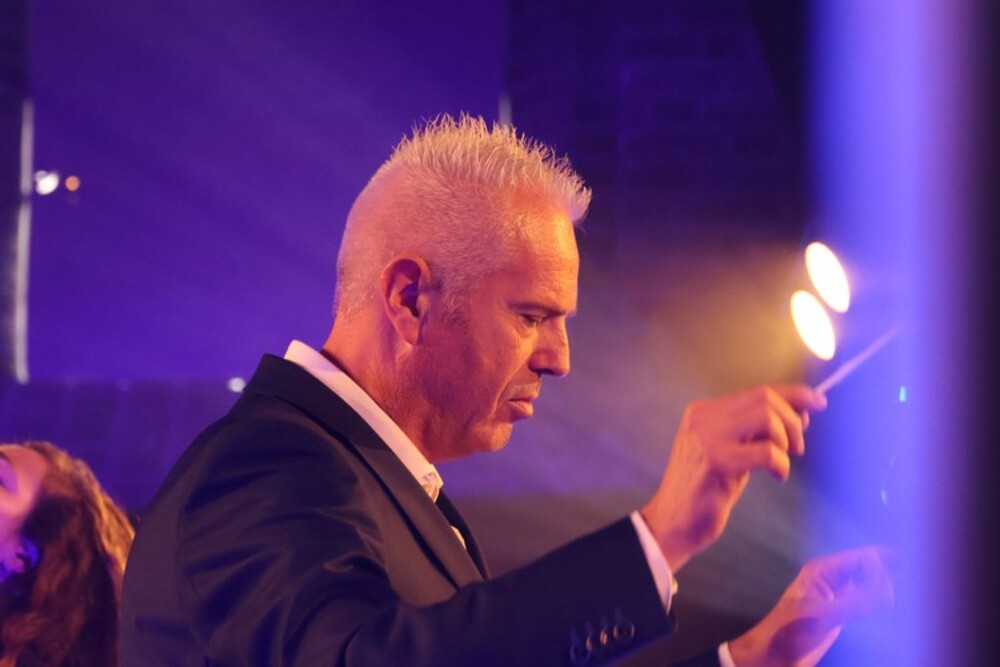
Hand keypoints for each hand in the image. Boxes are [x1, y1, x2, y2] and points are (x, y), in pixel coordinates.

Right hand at [640, 386, 825, 570]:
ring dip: (786, 440)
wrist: (673, 522)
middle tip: (798, 447)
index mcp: (704, 411)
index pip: (757, 391)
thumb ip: (756, 431)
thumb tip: (800, 413)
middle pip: (764, 398)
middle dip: (792, 420)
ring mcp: (707, 437)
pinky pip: (766, 452)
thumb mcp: (731, 451)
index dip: (793, 394)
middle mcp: (703, 417)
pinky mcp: (716, 461)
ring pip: (765, 417)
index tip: (818, 402)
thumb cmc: (706, 489)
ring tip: (784, 461)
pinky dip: (781, 464)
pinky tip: (777, 476)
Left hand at [728, 546, 895, 666]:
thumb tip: (887, 591)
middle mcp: (830, 579)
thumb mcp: (823, 615)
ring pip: (866, 583)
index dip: (881, 565)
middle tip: (903, 587)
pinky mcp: (839, 613)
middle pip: (866, 567)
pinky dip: (877, 602)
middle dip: (885, 572)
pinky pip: (864, 600)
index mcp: (822, 570)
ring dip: (883, 586)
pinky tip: (889, 607)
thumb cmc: (789, 630)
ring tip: (905, 591)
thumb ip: (855, 602)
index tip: (893, 587)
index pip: (860, 557)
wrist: (773, 655)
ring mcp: (835, 596)